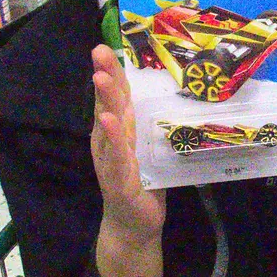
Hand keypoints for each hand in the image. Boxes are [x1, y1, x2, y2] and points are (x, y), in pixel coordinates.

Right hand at [90, 44, 164, 244]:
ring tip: (101, 78)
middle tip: (99, 52)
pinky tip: (109, 121)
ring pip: (107, 126)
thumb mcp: (150, 150)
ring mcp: (110, 160)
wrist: (134, 228)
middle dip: (105, 77)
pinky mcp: (117, 180)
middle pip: (107, 104)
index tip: (106, 48)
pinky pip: (116, 156)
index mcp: (118, 134)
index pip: (116, 98)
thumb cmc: (144, 186)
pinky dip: (114, 139)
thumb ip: (154, 127)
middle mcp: (109, 143)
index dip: (113, 73)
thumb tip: (178, 98)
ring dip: (105, 102)